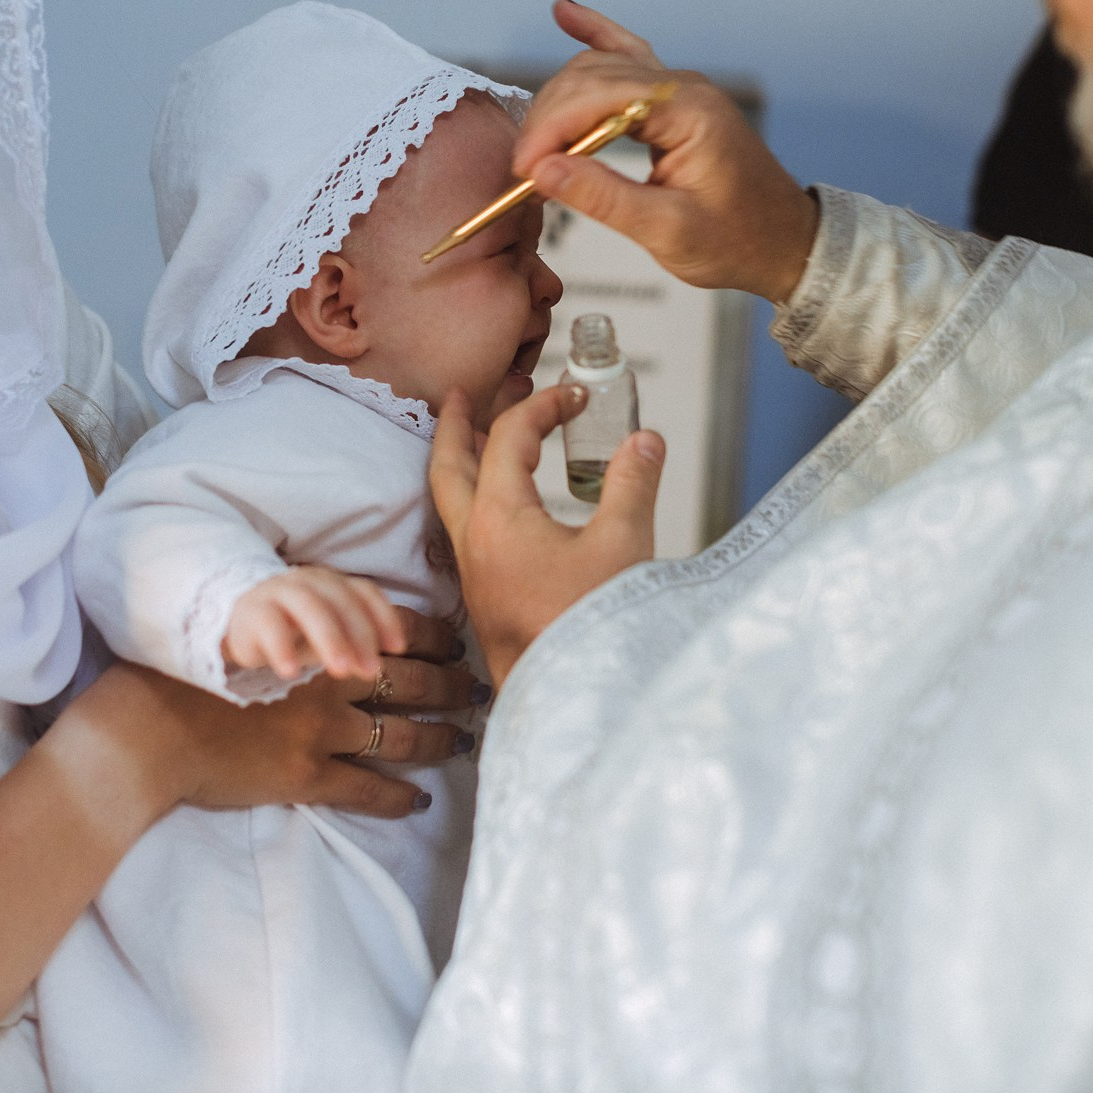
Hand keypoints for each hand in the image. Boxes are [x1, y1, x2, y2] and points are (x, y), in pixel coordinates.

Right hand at [98, 606, 484, 819]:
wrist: (154, 723)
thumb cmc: (193, 669)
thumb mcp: (252, 628)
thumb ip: (299, 628)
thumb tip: (335, 628)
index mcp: (320, 638)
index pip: (397, 630)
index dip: (434, 638)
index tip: (457, 644)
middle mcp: (330, 681)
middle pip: (413, 683)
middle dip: (453, 687)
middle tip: (479, 692)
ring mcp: (322, 731)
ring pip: (403, 736)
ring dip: (440, 739)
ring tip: (463, 741)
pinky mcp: (306, 776)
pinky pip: (368, 788)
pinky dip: (399, 797)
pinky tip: (418, 800)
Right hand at [223, 565, 404, 680]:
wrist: (238, 622)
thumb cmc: (293, 631)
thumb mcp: (327, 636)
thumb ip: (351, 643)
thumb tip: (375, 666)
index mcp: (333, 583)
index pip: (364, 592)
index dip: (383, 617)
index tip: (397, 648)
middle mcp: (309, 581)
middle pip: (340, 600)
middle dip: (359, 634)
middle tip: (371, 669)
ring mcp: (279, 591)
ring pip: (309, 607)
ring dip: (329, 639)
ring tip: (341, 671)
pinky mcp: (252, 611)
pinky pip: (269, 625)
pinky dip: (282, 648)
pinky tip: (291, 672)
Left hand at [428, 383, 663, 685]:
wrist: (570, 698)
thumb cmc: (590, 627)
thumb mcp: (623, 545)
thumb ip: (632, 483)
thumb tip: (644, 439)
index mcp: (498, 518)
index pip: (509, 437)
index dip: (543, 406)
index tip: (576, 395)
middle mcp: (473, 540)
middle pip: (448, 464)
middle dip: (455, 423)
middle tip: (460, 394)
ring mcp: (474, 571)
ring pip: (451, 499)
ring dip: (462, 461)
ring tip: (476, 437)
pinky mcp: (486, 594)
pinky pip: (466, 529)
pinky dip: (476, 498)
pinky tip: (501, 505)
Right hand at [519, 0, 820, 302]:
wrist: (783, 243)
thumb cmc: (737, 240)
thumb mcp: (668, 231)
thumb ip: (604, 198)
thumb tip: (544, 170)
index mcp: (689, 113)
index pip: (600, 96)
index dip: (552, 128)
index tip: (525, 169)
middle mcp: (683, 88)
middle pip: (592, 77)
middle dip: (548, 119)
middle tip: (524, 170)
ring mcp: (678, 89)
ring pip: (599, 69)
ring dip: (559, 102)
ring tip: (534, 148)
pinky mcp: (672, 100)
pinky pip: (626, 56)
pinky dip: (594, 37)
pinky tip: (565, 13)